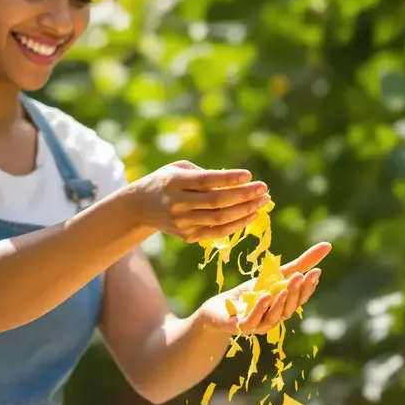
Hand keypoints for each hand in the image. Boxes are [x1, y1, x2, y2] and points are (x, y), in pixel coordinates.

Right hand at [128, 160, 269, 243]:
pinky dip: (237, 225)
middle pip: (217, 202)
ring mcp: (182, 223)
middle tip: (264, 189)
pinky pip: (217, 233)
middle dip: (244, 196)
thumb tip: (238, 182)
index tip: (249, 175)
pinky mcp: (187, 236)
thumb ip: (205, 173)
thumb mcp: (179, 168)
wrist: (141, 207)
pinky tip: (251, 215)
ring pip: (220, 219)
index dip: (229, 179)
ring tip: (262, 202)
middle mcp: (177, 204)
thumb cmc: (167, 181)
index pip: (206, 181)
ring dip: (245, 211)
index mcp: (174, 182)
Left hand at [196, 242, 331, 335]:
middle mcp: (274, 319)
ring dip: (281, 302)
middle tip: (302, 275)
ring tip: (286, 286)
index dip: (308, 288)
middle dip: (296, 292)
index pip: (300, 299)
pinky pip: (252, 321)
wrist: (218, 308)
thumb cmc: (249, 293)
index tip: (316, 272)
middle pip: (289, 308)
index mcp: (283, 307)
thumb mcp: (274, 275)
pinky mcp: (239, 327)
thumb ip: (299, 263)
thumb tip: (328, 246)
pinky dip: (259, 309)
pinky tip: (265, 296)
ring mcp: (257, 325)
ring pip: (273, 317)